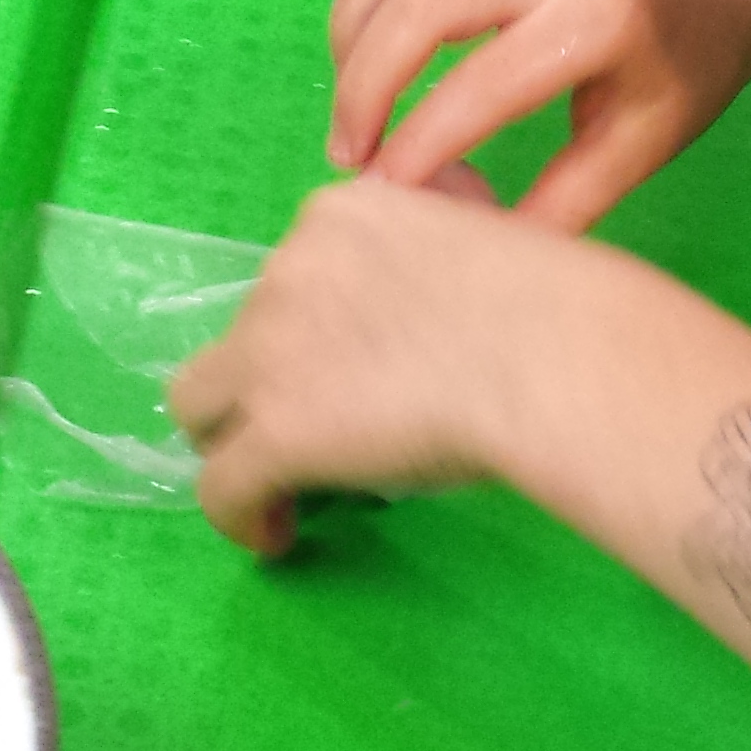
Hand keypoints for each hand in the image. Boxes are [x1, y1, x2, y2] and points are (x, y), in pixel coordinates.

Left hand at [170, 175, 634, 555]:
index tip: (345, 367)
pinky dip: (240, 516)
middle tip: (311, 424)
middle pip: (238, 336)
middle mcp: (286, 269)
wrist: (550, 354)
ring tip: (278, 483)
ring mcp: (269, 352)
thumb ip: (424, 260)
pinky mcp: (272, 432)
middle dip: (265, 381)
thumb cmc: (549, 304)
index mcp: (339, 215)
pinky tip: (274, 535)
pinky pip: (220, 487)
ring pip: (200, 405)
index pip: (292, 274)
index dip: (311, 329)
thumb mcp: (475, 240)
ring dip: (237, 439)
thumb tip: (421, 304)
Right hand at [325, 0, 750, 230]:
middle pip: (418, 6)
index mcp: (599, 19)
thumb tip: (467, 252)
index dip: (420, 145)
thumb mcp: (641, 147)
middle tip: (352, 158)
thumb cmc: (684, 68)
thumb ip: (560, 204)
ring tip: (355, 108)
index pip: (483, 82)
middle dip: (364, 89)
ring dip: (351, 36)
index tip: (388, 199)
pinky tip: (368, 54)